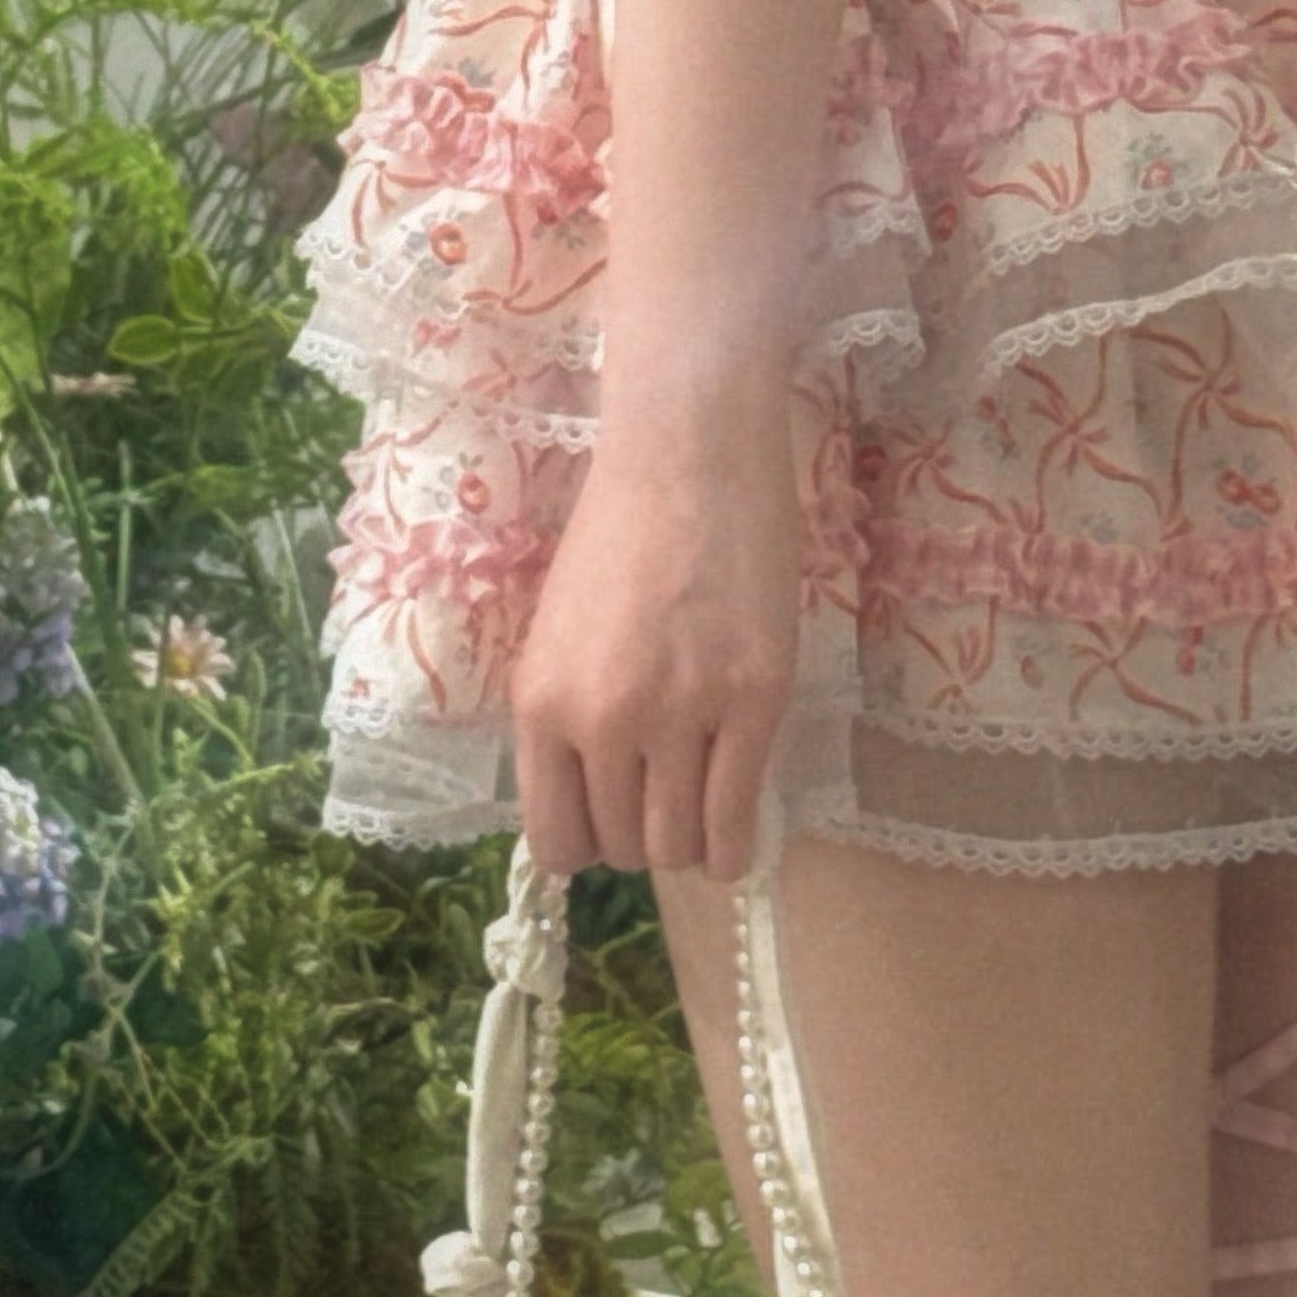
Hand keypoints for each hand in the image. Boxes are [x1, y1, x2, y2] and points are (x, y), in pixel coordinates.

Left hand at [510, 379, 802, 882]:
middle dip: (643, 835)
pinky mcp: (755, 699)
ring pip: (680, 845)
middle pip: (622, 846)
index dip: (587, 842)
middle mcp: (602, 718)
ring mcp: (682, 712)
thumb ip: (567, 714)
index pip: (555, 839)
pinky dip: (738, 845)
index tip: (611, 820)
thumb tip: (587, 800)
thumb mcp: (562, 630)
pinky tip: (740, 836)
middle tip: (666, 798)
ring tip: (703, 808)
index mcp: (542, 700)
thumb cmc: (620, 526)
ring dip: (692, 842)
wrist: (689, 450)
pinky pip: (738, 818)